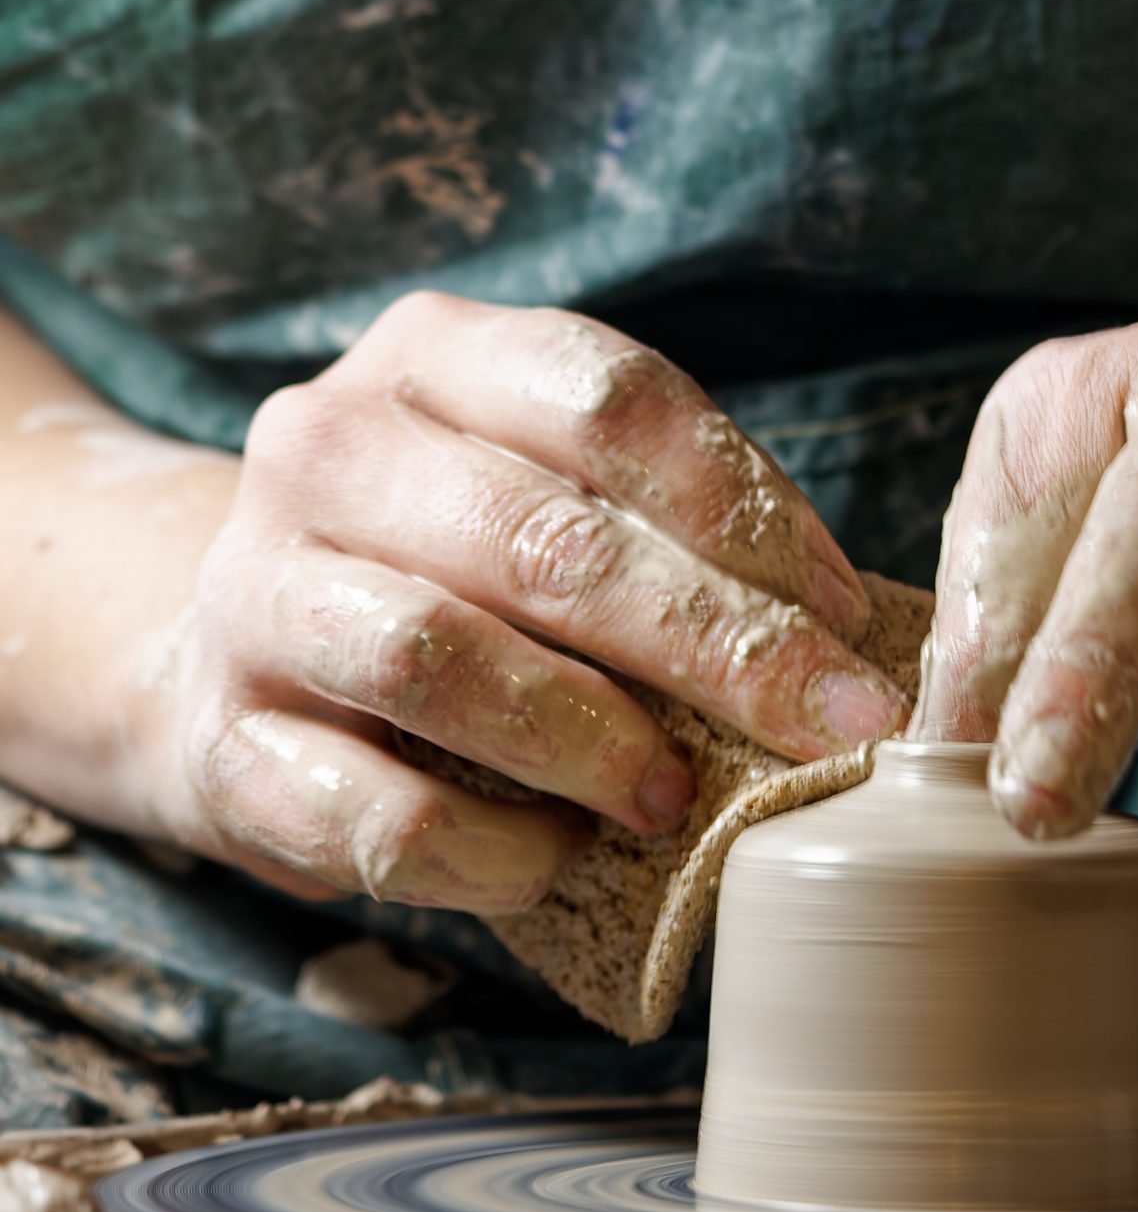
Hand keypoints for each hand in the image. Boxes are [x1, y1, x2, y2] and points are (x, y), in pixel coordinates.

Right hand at [131, 295, 908, 912]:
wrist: (230, 643)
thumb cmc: (451, 558)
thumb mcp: (543, 483)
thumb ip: (664, 522)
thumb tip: (844, 625)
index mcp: (432, 352)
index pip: (607, 399)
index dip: (743, 505)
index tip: (843, 611)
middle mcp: (328, 448)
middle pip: (545, 538)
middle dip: (715, 642)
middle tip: (828, 723)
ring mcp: (257, 592)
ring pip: (442, 661)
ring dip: (590, 740)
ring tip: (677, 796)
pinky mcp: (219, 743)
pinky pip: (370, 815)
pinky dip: (486, 849)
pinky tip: (557, 859)